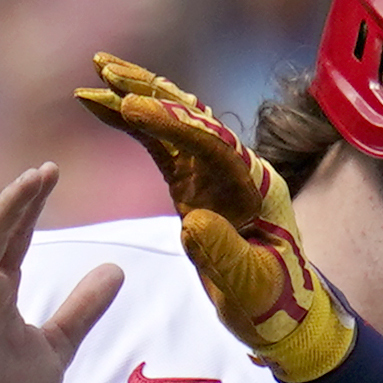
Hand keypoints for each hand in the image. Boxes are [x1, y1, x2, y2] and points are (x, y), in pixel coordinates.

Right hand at [77, 54, 356, 381]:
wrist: (283, 314)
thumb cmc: (273, 303)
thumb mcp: (251, 286)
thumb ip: (225, 255)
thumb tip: (192, 222)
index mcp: (257, 187)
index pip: (214, 145)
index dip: (173, 123)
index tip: (135, 106)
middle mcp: (237, 168)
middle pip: (192, 118)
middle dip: (150, 92)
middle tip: (106, 68)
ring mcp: (214, 173)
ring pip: (175, 122)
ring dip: (139, 94)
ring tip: (99, 69)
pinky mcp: (193, 183)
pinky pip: (159, 145)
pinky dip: (132, 124)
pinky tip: (103, 104)